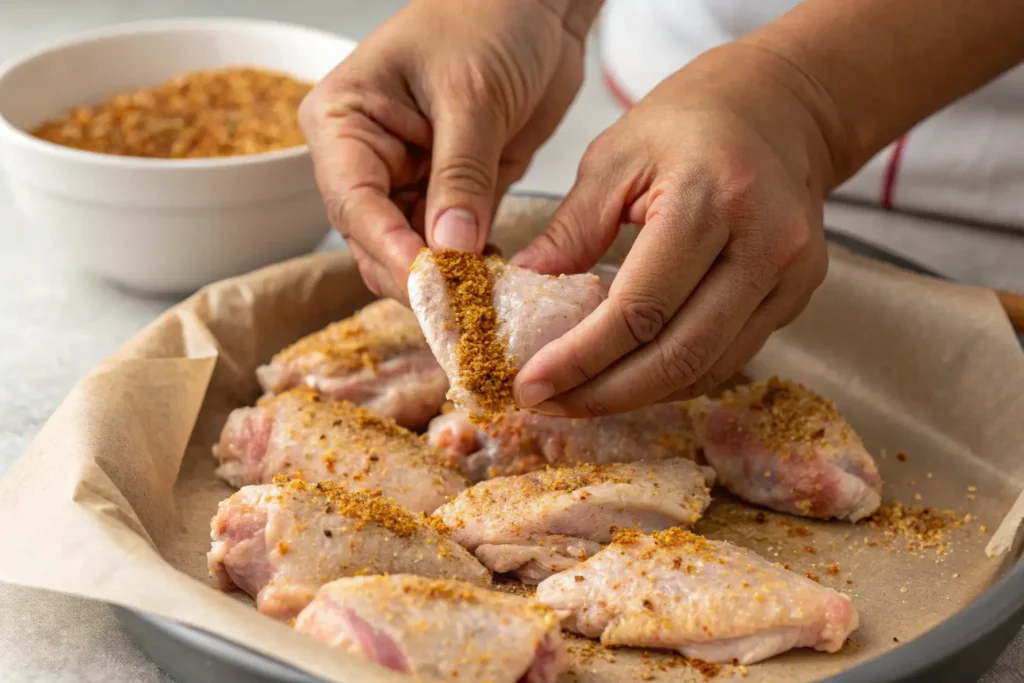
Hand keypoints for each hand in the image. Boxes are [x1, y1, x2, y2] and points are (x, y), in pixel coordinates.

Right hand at [299, 0, 600, 301]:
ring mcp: (409, 181)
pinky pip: (453, 247)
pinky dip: (472, 267)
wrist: (537, 5)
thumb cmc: (488, 18)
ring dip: (446, 279)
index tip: (426, 281)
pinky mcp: (452, 195)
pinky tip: (497, 281)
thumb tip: (449, 249)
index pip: (353, 200)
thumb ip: (460, 175)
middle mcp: (366, 159)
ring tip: (482, 302)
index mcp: (344, 122)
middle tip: (458, 308)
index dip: (387, 246)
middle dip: (415, 275)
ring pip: (412, 253)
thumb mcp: (471, 96)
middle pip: (375, 241)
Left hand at [510, 43, 839, 415]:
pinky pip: (729, 356)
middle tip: (547, 405)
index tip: (529, 384)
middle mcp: (764, 244)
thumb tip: (521, 292)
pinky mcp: (799, 294)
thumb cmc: (687, 121)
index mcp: (712, 199)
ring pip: (708, 368)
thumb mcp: (615, 156)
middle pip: (680, 355)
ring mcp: (791, 274)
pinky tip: (628, 377)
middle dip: (605, 394)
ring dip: (637, 395)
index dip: (580, 359)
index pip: (639, 309)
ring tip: (578, 397)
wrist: (780, 105)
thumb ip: (571, 229)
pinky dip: (674, 376)